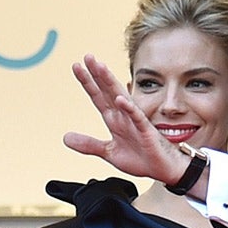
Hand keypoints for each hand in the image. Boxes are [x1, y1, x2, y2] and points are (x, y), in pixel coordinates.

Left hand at [64, 54, 194, 185]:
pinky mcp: (146, 132)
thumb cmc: (141, 158)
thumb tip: (65, 138)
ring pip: (121, 98)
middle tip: (87, 57)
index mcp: (114, 120)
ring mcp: (135, 122)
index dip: (88, 82)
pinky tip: (120, 99)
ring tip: (101, 68)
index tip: (76, 67)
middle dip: (97, 74)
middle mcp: (123, 116)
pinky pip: (137, 118)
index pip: (98, 97)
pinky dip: (129, 109)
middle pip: (108, 91)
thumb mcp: (109, 152)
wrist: (163, 170)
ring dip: (110, 83)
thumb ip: (88, 144)